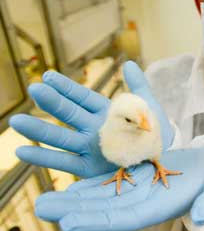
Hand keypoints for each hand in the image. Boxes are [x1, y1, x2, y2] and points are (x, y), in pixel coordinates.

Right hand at [9, 61, 173, 177]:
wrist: (159, 158)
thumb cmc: (153, 130)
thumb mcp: (147, 106)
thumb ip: (138, 85)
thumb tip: (129, 63)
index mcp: (105, 112)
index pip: (82, 97)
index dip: (66, 87)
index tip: (48, 76)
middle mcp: (93, 128)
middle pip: (69, 114)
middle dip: (52, 102)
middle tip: (34, 89)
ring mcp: (89, 147)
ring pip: (61, 138)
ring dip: (39, 130)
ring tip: (16, 122)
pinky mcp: (88, 167)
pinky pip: (64, 162)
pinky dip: (44, 157)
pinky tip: (23, 150)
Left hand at [35, 148, 203, 230]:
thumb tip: (202, 216)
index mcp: (161, 208)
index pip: (125, 220)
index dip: (97, 222)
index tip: (69, 224)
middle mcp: (144, 204)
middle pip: (104, 211)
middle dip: (73, 211)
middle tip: (41, 208)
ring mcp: (139, 192)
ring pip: (103, 199)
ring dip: (73, 200)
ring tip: (44, 200)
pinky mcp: (138, 180)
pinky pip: (111, 184)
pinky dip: (90, 187)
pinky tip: (70, 187)